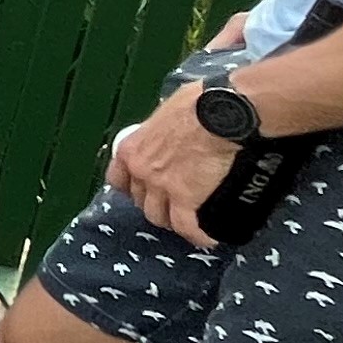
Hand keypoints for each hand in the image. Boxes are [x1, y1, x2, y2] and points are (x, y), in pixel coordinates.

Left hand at [108, 88, 240, 244]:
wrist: (224, 113)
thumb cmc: (201, 103)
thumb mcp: (167, 112)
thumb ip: (161, 130)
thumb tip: (172, 131)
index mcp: (133, 148)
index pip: (118, 179)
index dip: (131, 188)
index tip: (145, 190)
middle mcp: (141, 171)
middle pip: (140, 201)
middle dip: (156, 204)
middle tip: (174, 204)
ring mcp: (162, 188)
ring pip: (159, 217)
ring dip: (173, 221)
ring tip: (190, 220)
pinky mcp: (186, 200)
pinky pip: (188, 227)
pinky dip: (197, 235)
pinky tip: (207, 238)